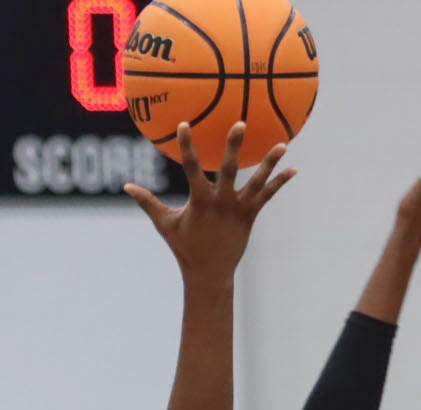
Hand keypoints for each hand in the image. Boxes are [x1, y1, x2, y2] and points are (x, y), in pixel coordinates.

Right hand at [126, 121, 296, 281]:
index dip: (188, 145)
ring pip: (256, 182)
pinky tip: (294, 170)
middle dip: (234, 146)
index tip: (185, 123)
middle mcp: (221, 202)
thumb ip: (148, 202)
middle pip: (229, 169)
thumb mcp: (165, 224)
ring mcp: (238, 209)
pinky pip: (267, 196)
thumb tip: (126, 187)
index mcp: (200, 201)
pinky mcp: (250, 216)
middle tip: (240, 123)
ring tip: (283, 145)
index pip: (191, 167)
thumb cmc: (185, 247)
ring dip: (269, 163)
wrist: (209, 274)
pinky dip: (280, 183)